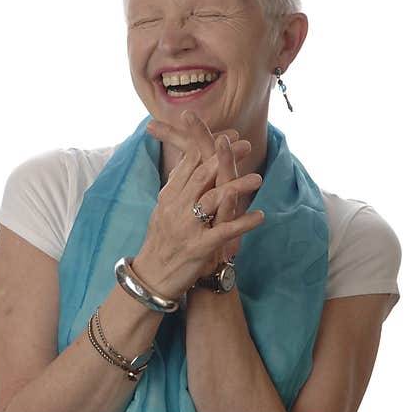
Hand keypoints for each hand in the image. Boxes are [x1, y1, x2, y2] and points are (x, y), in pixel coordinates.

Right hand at [146, 110, 247, 265]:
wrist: (152, 277)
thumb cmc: (161, 241)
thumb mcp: (164, 208)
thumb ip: (177, 185)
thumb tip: (188, 159)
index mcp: (170, 196)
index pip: (190, 164)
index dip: (210, 147)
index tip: (230, 135)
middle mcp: (177, 207)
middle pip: (202, 175)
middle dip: (225, 158)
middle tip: (246, 146)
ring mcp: (187, 227)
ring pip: (213, 200)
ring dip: (237, 187)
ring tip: (258, 179)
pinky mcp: (199, 247)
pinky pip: (224, 232)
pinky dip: (243, 223)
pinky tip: (260, 216)